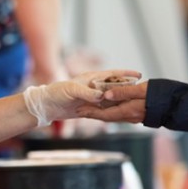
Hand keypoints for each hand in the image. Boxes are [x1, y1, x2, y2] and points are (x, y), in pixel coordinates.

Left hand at [23, 69, 141, 126]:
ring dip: (121, 101)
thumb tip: (102, 97)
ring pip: (111, 99)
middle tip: (141, 92)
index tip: (139, 74)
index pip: (112, 74)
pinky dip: (112, 111)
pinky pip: (104, 109)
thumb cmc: (56, 93)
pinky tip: (121, 115)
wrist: (46, 105)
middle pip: (115, 87)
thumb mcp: (71, 91)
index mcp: (91, 78)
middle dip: (128, 88)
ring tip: (135, 104)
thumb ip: (87, 93)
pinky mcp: (89, 108)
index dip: (125, 74)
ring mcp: (92, 97)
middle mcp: (94, 87)